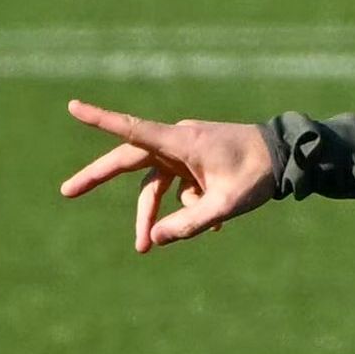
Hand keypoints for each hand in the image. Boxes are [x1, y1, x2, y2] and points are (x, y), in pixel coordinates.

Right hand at [59, 103, 279, 252]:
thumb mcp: (225, 205)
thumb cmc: (258, 175)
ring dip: (152, 214)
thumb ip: (190, 223)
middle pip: (128, 161)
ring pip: (156, 185)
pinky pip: (180, 187)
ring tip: (147, 247)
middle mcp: (177, 143)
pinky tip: (212, 229)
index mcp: (180, 142)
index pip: (132, 130)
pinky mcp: (197, 162)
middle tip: (66, 192)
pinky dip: (188, 208)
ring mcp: (186, 152)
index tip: (72, 106)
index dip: (100, 120)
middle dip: (98, 178)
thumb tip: (155, 239)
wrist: (288, 157)